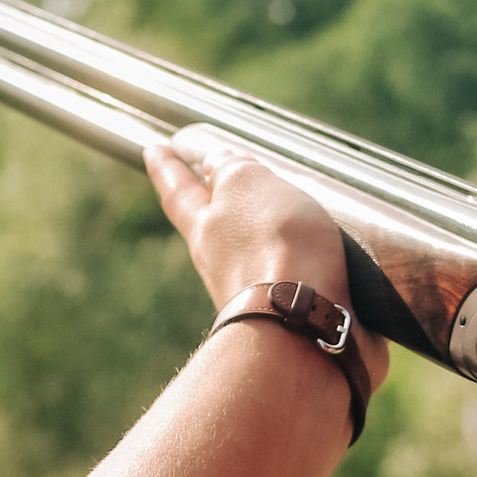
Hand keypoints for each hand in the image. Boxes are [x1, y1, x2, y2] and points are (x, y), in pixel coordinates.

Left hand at [144, 126, 388, 390]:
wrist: (306, 328)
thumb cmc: (274, 249)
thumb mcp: (249, 187)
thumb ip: (232, 170)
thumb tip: (214, 164)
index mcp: (204, 228)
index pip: (178, 189)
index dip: (167, 167)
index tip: (153, 148)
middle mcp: (222, 263)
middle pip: (212, 225)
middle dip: (214, 201)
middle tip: (208, 177)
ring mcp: (255, 293)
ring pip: (252, 253)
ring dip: (263, 233)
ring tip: (283, 213)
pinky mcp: (294, 314)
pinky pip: (294, 277)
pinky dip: (302, 262)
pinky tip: (324, 258)